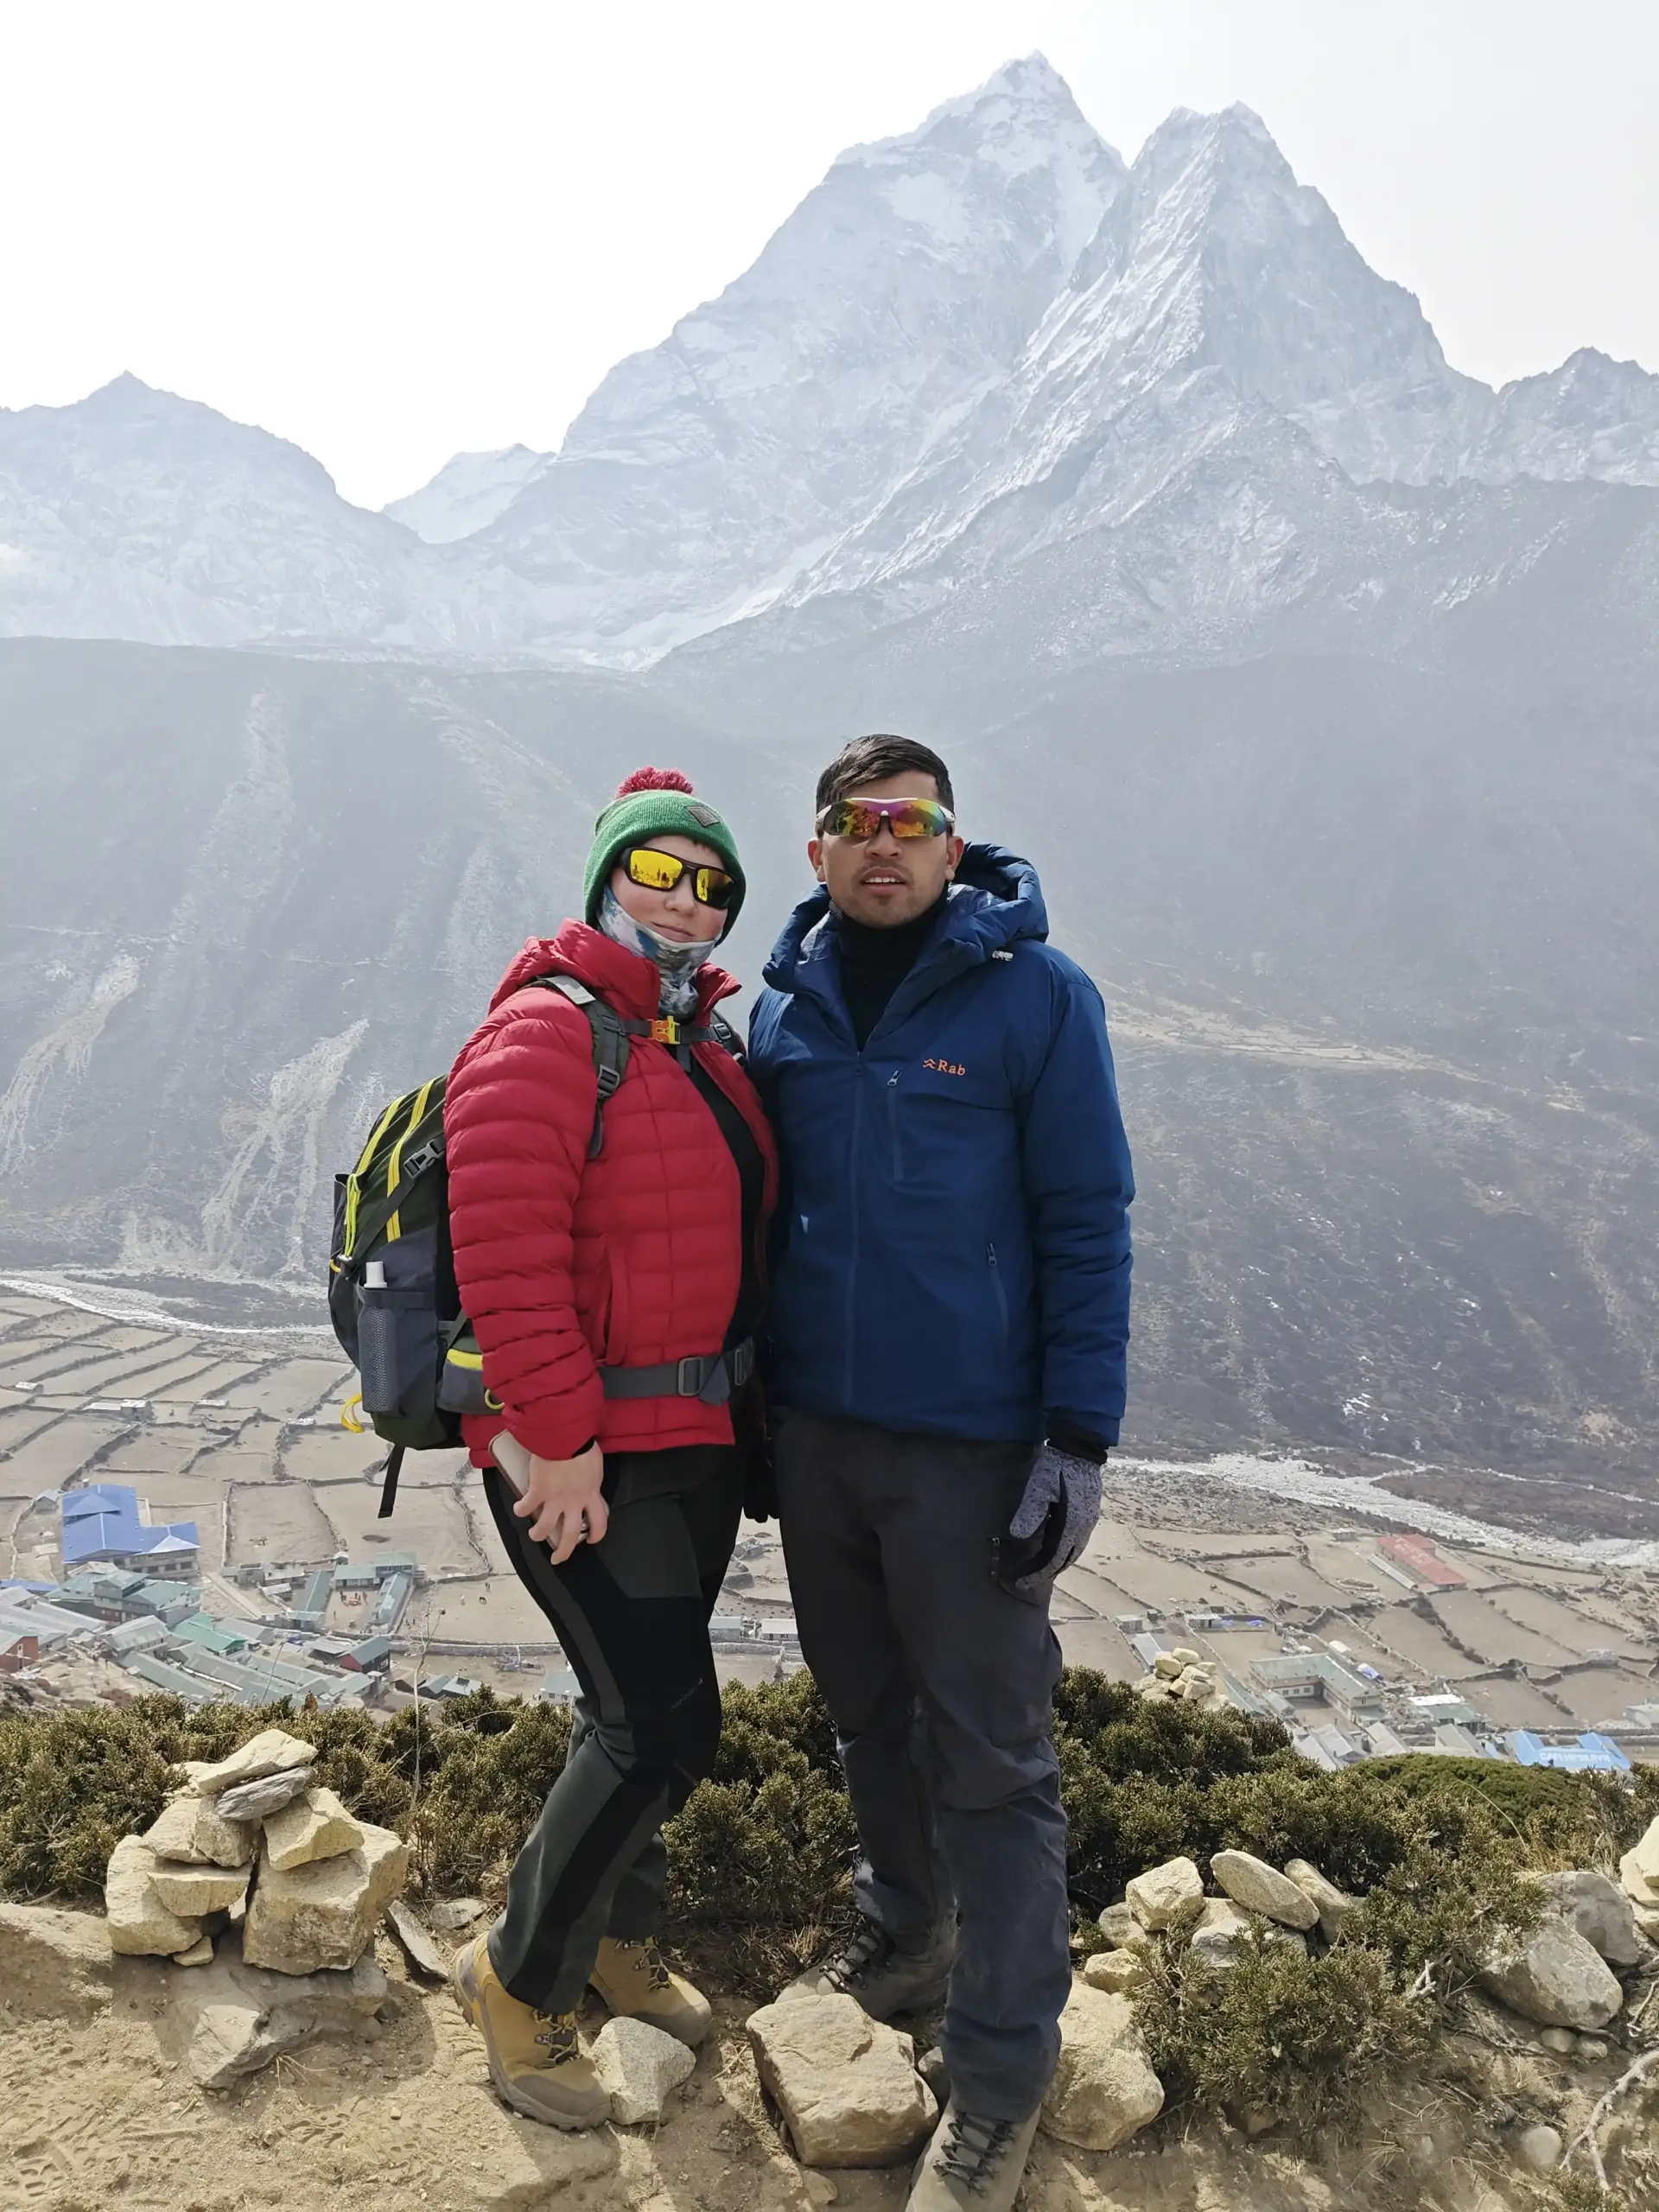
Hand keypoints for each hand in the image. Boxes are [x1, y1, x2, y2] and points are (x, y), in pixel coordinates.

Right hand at [513, 1441, 607, 1561]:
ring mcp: (555, 1499)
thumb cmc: (582, 1444)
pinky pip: (527, 1507)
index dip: (596, 1534)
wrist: (565, 1436)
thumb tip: (587, 1481)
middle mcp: (574, 1502)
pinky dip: (521, 1509)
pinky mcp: (538, 1491)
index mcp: (591, 1494)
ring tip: (534, 1535)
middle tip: (557, 1560)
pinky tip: (518, 1509)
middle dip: (563, 1551)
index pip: (599, 1521)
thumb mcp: (594, 1466)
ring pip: (545, 1527)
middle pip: (570, 1534)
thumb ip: (590, 1479)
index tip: (590, 1540)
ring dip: (538, 1534)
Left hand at [1000, 1444, 1103, 1603]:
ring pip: (1074, 1549)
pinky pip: (1077, 1538)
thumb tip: (1018, 1536)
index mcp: (1073, 1525)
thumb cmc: (1057, 1466)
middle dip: (1048, 1571)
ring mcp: (1090, 1519)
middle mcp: (1084, 1527)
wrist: (1080, 1447)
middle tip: (1028, 1578)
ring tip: (1040, 1565)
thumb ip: (1030, 1512)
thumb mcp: (1038, 1487)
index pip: (1055, 1560)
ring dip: (1058, 1560)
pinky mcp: (1090, 1511)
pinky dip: (1065, 1547)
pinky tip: (1054, 1543)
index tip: (1023, 1582)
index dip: (1039, 1574)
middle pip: (1067, 1559)